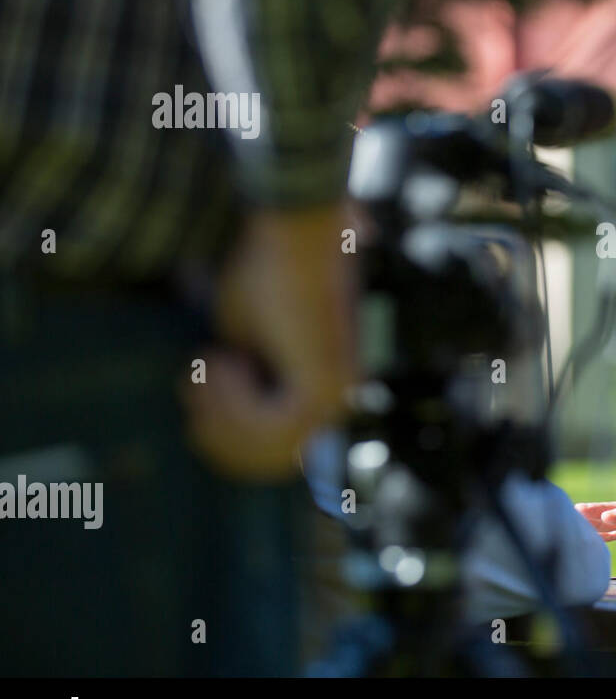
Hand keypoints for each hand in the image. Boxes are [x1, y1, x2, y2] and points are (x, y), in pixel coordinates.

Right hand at [181, 204, 356, 481]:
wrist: (293, 235)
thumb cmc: (266, 274)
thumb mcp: (240, 339)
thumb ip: (240, 381)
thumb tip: (213, 419)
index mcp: (321, 392)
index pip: (272, 455)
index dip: (221, 437)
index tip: (195, 391)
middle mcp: (337, 401)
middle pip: (266, 463)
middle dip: (217, 432)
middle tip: (198, 383)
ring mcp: (336, 397)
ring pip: (264, 451)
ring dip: (222, 413)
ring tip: (217, 364)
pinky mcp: (324, 388)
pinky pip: (267, 428)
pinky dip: (232, 401)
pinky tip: (227, 361)